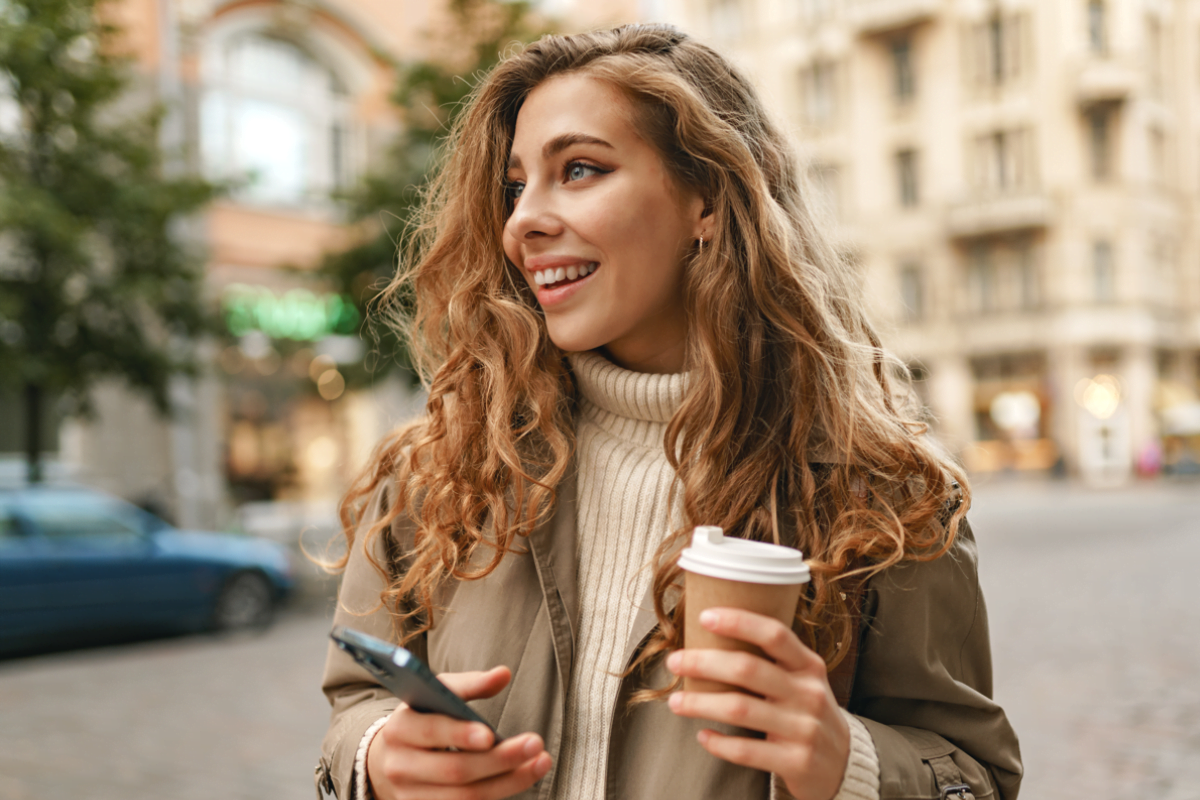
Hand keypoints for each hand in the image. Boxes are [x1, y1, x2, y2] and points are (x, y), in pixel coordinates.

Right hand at [366, 665, 551, 799]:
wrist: (392, 759)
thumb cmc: (423, 718)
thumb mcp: (437, 694)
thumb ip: (470, 684)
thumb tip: (503, 674)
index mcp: (400, 729)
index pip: (431, 732)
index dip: (460, 734)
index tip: (490, 735)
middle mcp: (400, 766)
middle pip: (454, 770)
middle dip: (499, 759)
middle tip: (535, 743)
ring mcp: (411, 796)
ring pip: (465, 797)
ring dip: (508, 782)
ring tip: (539, 763)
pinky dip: (498, 794)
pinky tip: (522, 778)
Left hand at [666, 608, 850, 799]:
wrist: (842, 764)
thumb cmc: (807, 712)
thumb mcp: (802, 680)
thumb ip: (771, 660)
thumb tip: (713, 635)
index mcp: (809, 666)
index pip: (775, 634)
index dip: (739, 622)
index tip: (705, 616)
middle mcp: (809, 693)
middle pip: (748, 669)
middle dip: (704, 662)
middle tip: (675, 661)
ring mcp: (804, 729)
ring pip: (740, 709)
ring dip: (701, 703)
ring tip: (676, 702)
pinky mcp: (796, 761)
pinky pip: (747, 751)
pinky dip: (719, 743)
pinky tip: (703, 735)